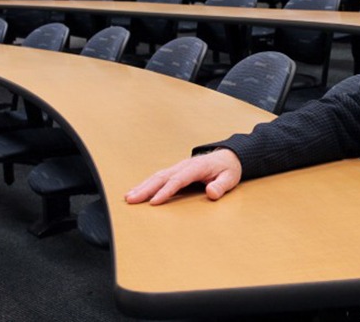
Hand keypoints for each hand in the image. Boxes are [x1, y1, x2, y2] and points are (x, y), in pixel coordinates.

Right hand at [124, 149, 242, 204]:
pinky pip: (159, 177)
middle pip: (162, 177)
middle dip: (146, 189)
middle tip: (131, 199)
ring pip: (157, 176)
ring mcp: (179, 167)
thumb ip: (221, 186)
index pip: (178, 180)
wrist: (228, 157)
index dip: (166, 191)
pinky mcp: (176, 171)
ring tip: (128, 197)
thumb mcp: (230, 178)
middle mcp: (184, 165)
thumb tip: (211, 192)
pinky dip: (147, 184)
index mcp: (197, 167)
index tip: (154, 202)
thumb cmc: (228, 169)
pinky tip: (137, 191)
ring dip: (142, 186)